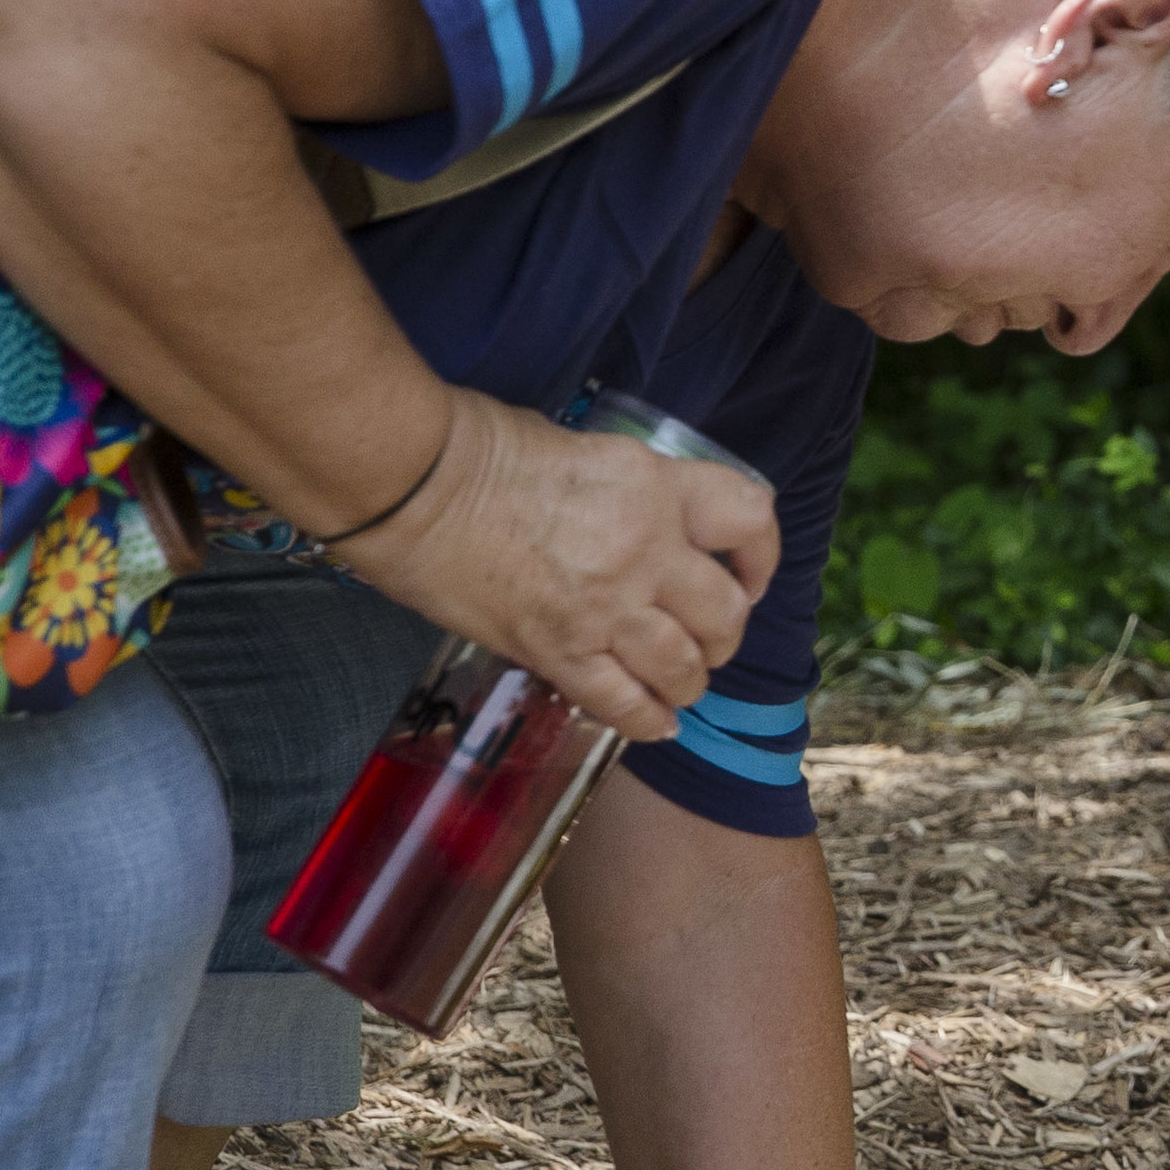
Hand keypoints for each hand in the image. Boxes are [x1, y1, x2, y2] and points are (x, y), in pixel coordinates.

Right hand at [346, 389, 778, 739]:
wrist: (409, 485)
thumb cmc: (478, 448)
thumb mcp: (584, 447)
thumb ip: (630, 491)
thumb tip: (647, 521)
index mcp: (654, 486)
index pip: (751, 520)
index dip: (760, 554)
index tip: (747, 571)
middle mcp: (644, 550)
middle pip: (725, 613)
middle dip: (724, 633)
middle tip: (706, 636)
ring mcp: (603, 608)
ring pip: (685, 668)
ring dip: (689, 679)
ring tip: (677, 678)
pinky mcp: (557, 652)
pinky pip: (623, 705)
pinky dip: (648, 720)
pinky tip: (656, 722)